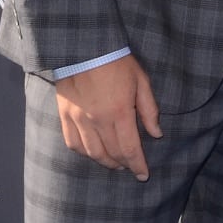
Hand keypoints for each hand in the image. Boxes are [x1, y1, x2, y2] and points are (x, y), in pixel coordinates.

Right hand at [53, 55, 161, 178]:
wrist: (84, 47)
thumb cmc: (117, 62)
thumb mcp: (141, 81)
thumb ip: (149, 110)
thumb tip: (156, 134)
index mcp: (119, 112)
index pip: (130, 148)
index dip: (138, 165)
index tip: (143, 175)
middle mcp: (98, 120)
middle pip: (112, 154)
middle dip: (124, 165)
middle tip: (131, 167)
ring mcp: (79, 119)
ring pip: (92, 153)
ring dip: (105, 162)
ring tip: (114, 163)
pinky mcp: (65, 115)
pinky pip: (73, 143)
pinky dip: (84, 153)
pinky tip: (92, 152)